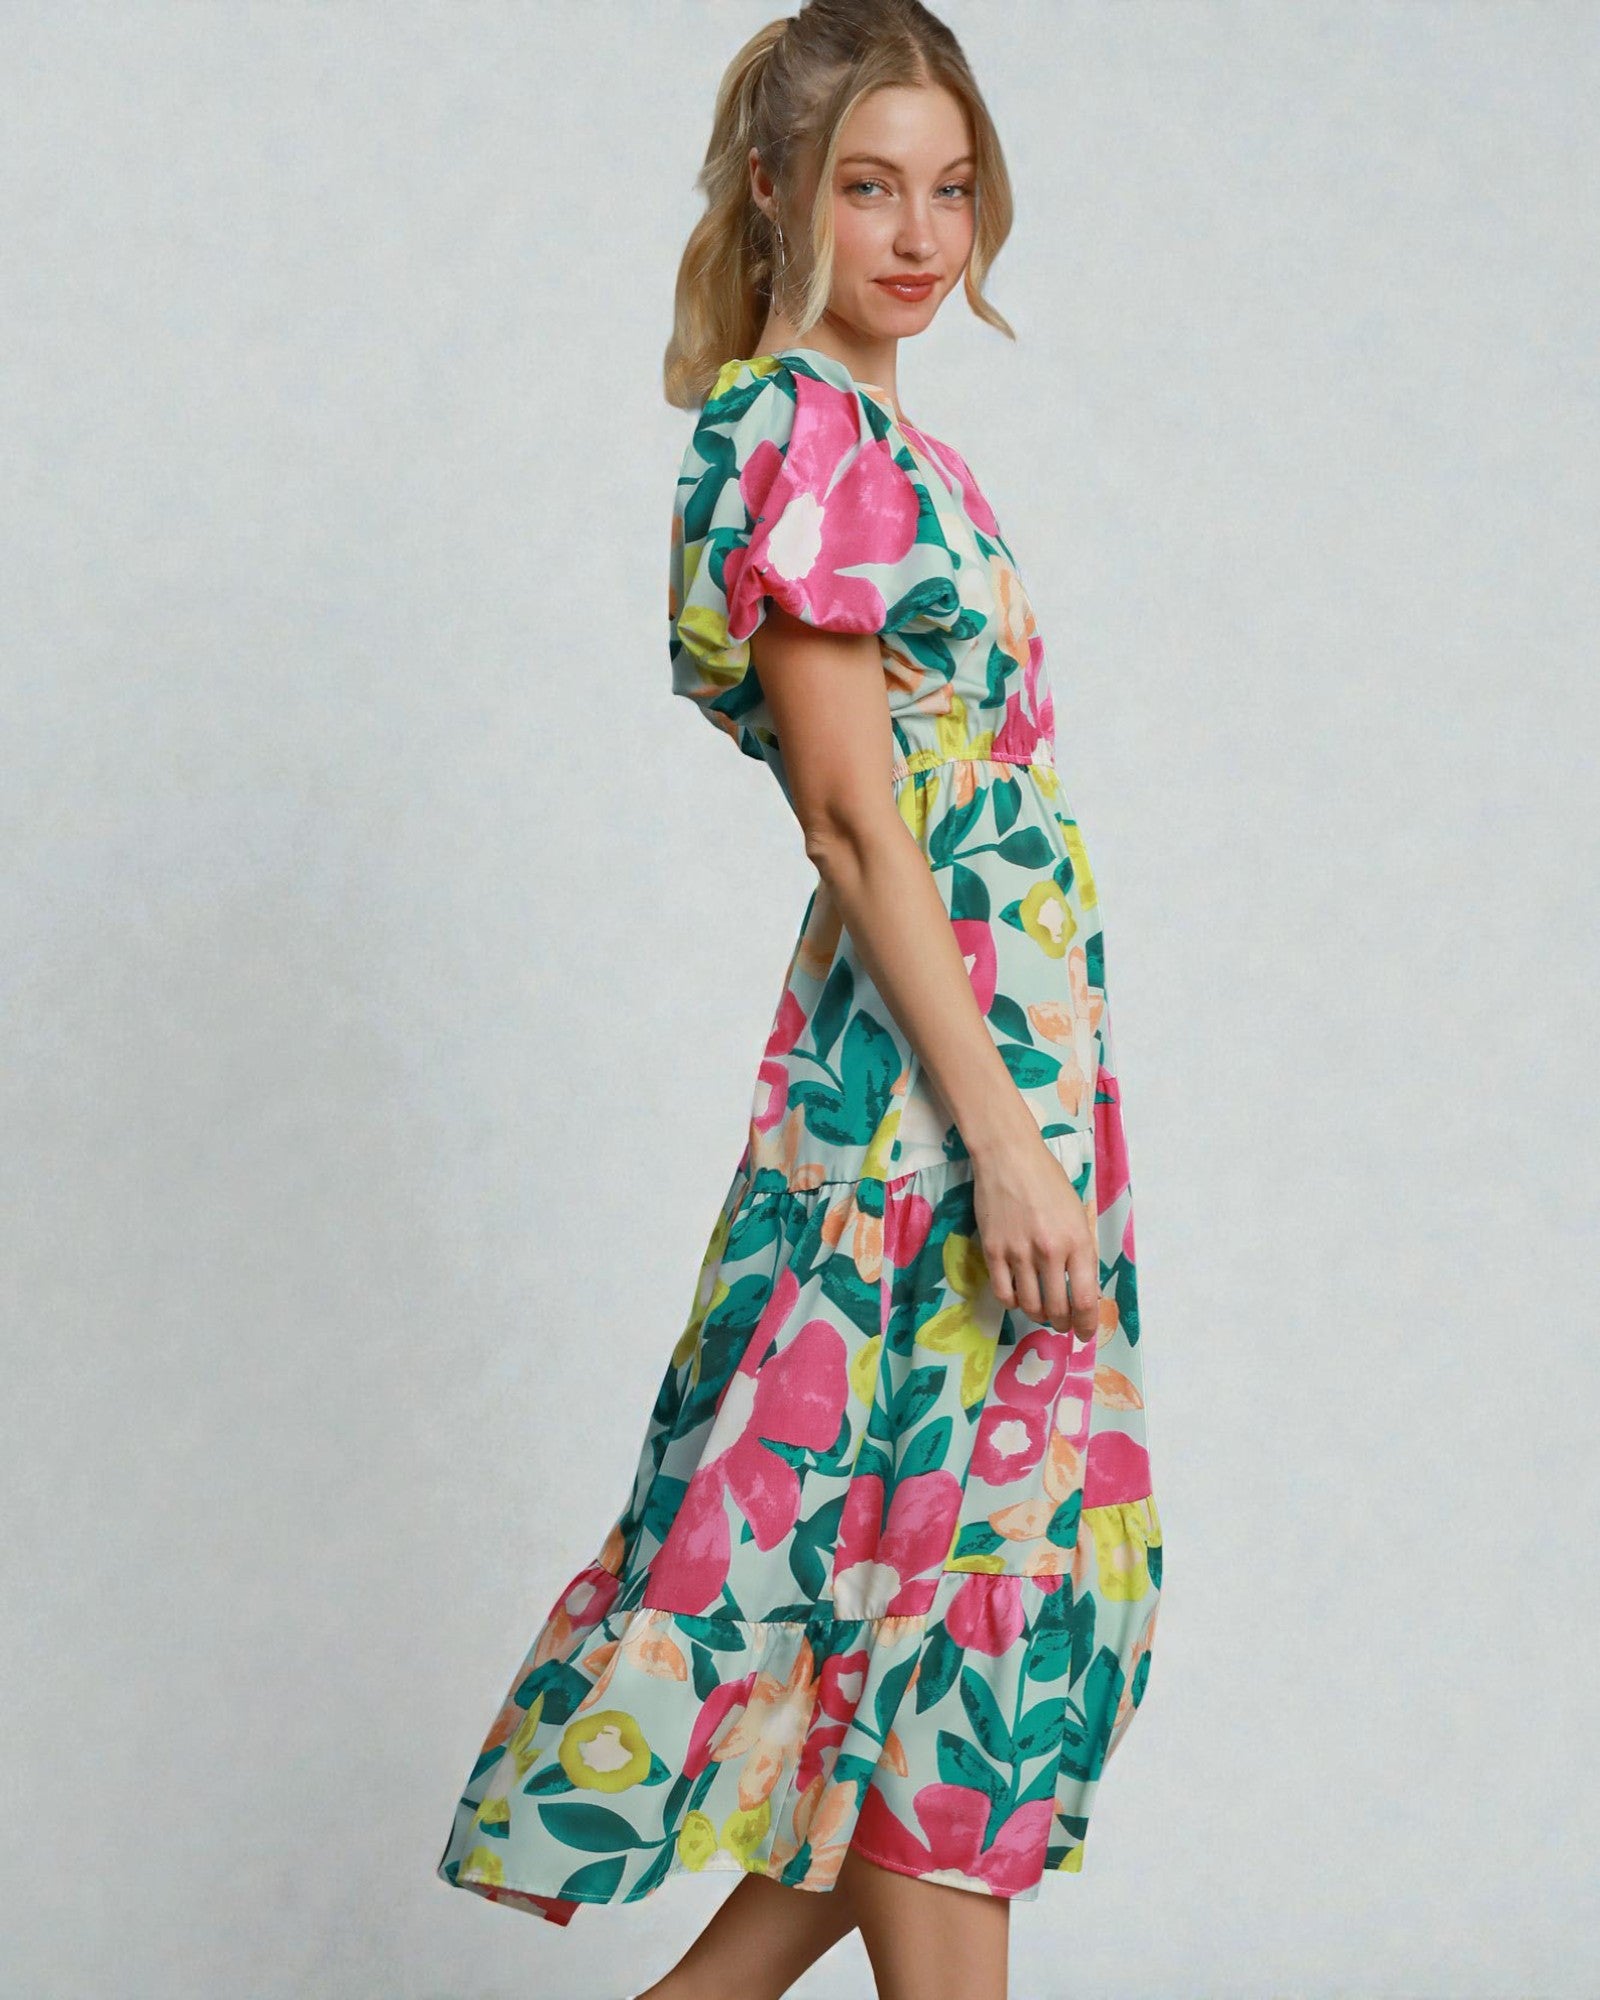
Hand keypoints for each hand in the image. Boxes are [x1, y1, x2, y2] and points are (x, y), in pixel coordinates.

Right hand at [970, 1131, 1100, 1341]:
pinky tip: (1018, 1296)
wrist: (1009, 1158)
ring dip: (1038, 1315)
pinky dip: (1013, 1303)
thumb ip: (1081, 1252)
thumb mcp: (1078, 1215)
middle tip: (1063, 1322)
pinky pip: (1003, 1293)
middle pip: (1057, 1309)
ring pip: (1030, 1306)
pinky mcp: (993, 1251)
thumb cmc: (1049, 1182)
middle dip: (1063, 1323)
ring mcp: (1019, 1253)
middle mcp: (1050, 1251)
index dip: (1086, 1324)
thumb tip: (1083, 1290)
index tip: (1084, 1333)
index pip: (1085, 1300)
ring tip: (1042, 1311)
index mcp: (1078, 1241)